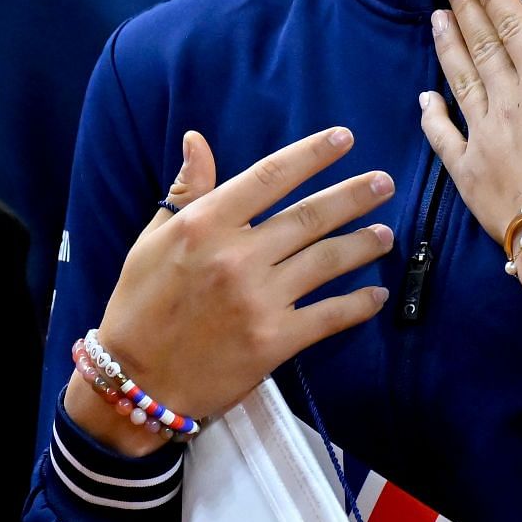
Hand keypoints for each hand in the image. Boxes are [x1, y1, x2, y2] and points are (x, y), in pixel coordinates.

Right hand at [65, 128, 394, 454]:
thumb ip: (186, 191)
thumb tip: (197, 139)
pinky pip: (330, 315)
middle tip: (386, 183)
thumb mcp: (152, 241)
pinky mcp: (274, 340)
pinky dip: (360, 304)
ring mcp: (259, 299)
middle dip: (355, 196)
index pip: (270, 176)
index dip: (312, 154)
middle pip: (310, 216)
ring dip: (364, 245)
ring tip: (387, 234)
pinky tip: (378, 294)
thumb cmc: (140, 306)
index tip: (345, 138)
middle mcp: (236, 257)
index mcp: (204, 226)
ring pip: (327, 261)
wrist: (134, 383)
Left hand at [421, 0, 521, 288]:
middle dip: (467, 10)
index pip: (516, 28)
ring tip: (436, 19)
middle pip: (484, 46)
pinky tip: (424, 98)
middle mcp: (508, 98)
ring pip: (461, 80)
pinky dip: (432, 114)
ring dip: (448, 47)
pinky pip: (444, 135)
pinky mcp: (467, 169)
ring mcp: (482, 133)